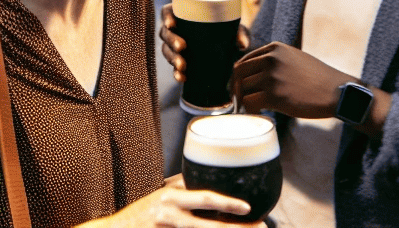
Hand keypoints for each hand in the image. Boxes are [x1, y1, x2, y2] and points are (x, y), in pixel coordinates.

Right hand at [92, 176, 259, 227]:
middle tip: (260, 226)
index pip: (206, 198)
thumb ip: (179, 187)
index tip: (249, 208)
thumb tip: (201, 175)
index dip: (229, 203)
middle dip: (237, 226)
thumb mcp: (158, 196)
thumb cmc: (139, 216)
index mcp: (171, 196)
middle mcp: (169, 212)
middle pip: (210, 222)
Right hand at [159, 4, 250, 83]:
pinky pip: (173, 68)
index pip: (167, 12)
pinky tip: (182, 77)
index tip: (171, 24)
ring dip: (172, 58)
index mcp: (182, 14)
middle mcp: (175, 30)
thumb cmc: (227, 29)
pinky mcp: (180, 61)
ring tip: (182, 66)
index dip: (166, 17)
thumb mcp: (234, 28)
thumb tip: (243, 44)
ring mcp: (175, 46)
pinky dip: (176, 74)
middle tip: (182, 47)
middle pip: (165, 33)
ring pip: (166, 50)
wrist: (227, 47)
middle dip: (171, 41)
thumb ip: (240, 33)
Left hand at [232, 41, 356, 120]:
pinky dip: (250, 110)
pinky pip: (250, 103)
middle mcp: (270, 59)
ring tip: (253, 110)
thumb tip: (255, 76)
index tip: (241, 88)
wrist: (338, 92)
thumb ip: (275, 62)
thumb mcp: (295, 60)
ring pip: (242, 89)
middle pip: (238, 73)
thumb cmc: (319, 80)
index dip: (239, 77)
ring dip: (244, 101)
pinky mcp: (274, 95)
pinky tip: (259, 114)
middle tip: (240, 102)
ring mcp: (271, 77)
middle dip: (236, 89)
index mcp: (275, 49)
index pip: (244, 60)